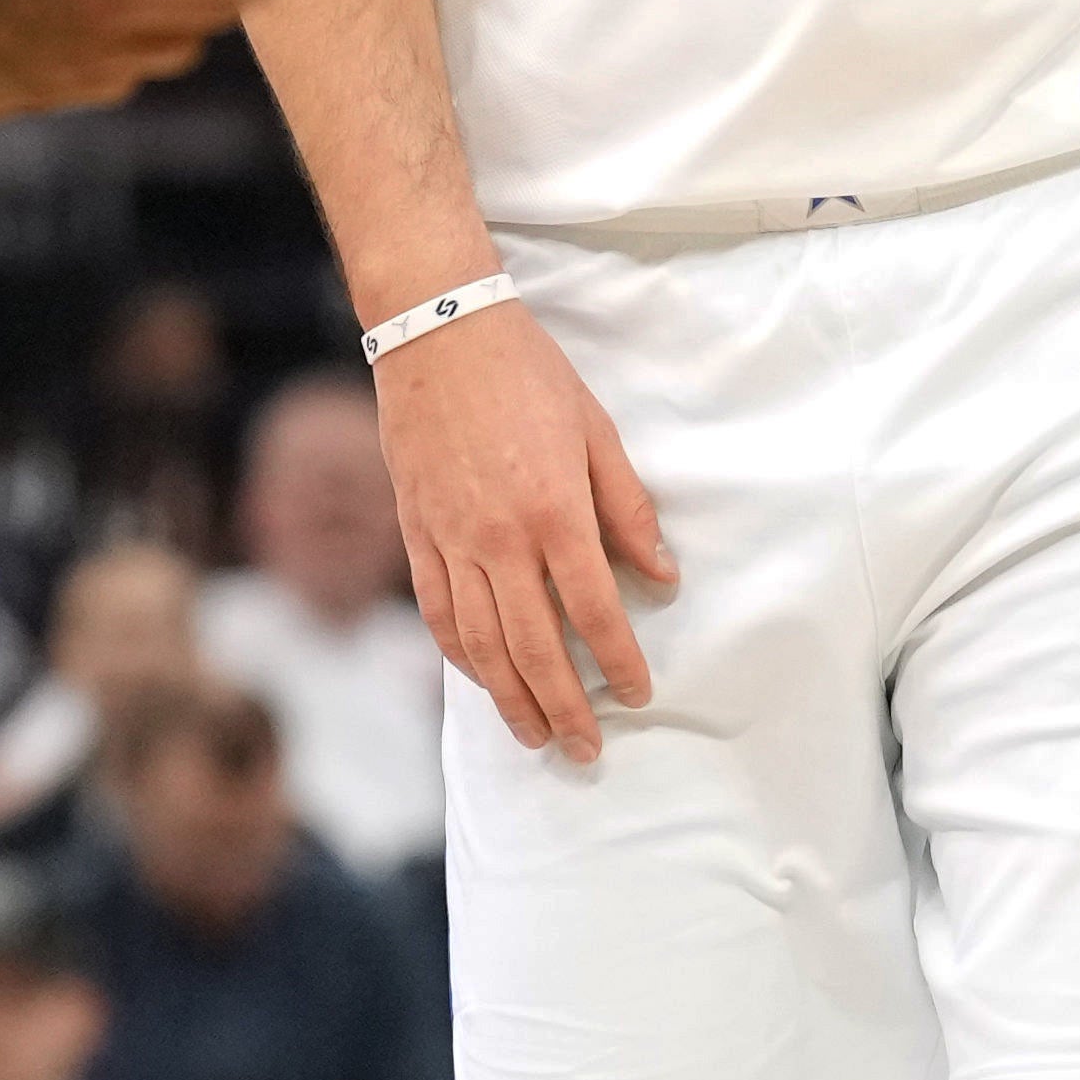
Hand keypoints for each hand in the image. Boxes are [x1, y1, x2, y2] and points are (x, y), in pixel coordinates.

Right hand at [373, 296, 673, 759]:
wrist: (437, 330)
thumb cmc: (526, 373)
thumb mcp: (596, 429)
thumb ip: (628, 509)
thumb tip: (663, 576)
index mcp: (553, 510)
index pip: (593, 609)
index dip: (619, 660)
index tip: (640, 693)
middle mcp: (498, 537)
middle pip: (533, 645)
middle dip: (565, 706)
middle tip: (587, 748)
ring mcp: (450, 538)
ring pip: (480, 642)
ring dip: (510, 698)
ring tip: (536, 736)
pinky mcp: (416, 532)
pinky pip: (438, 611)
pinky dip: (460, 656)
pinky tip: (482, 680)